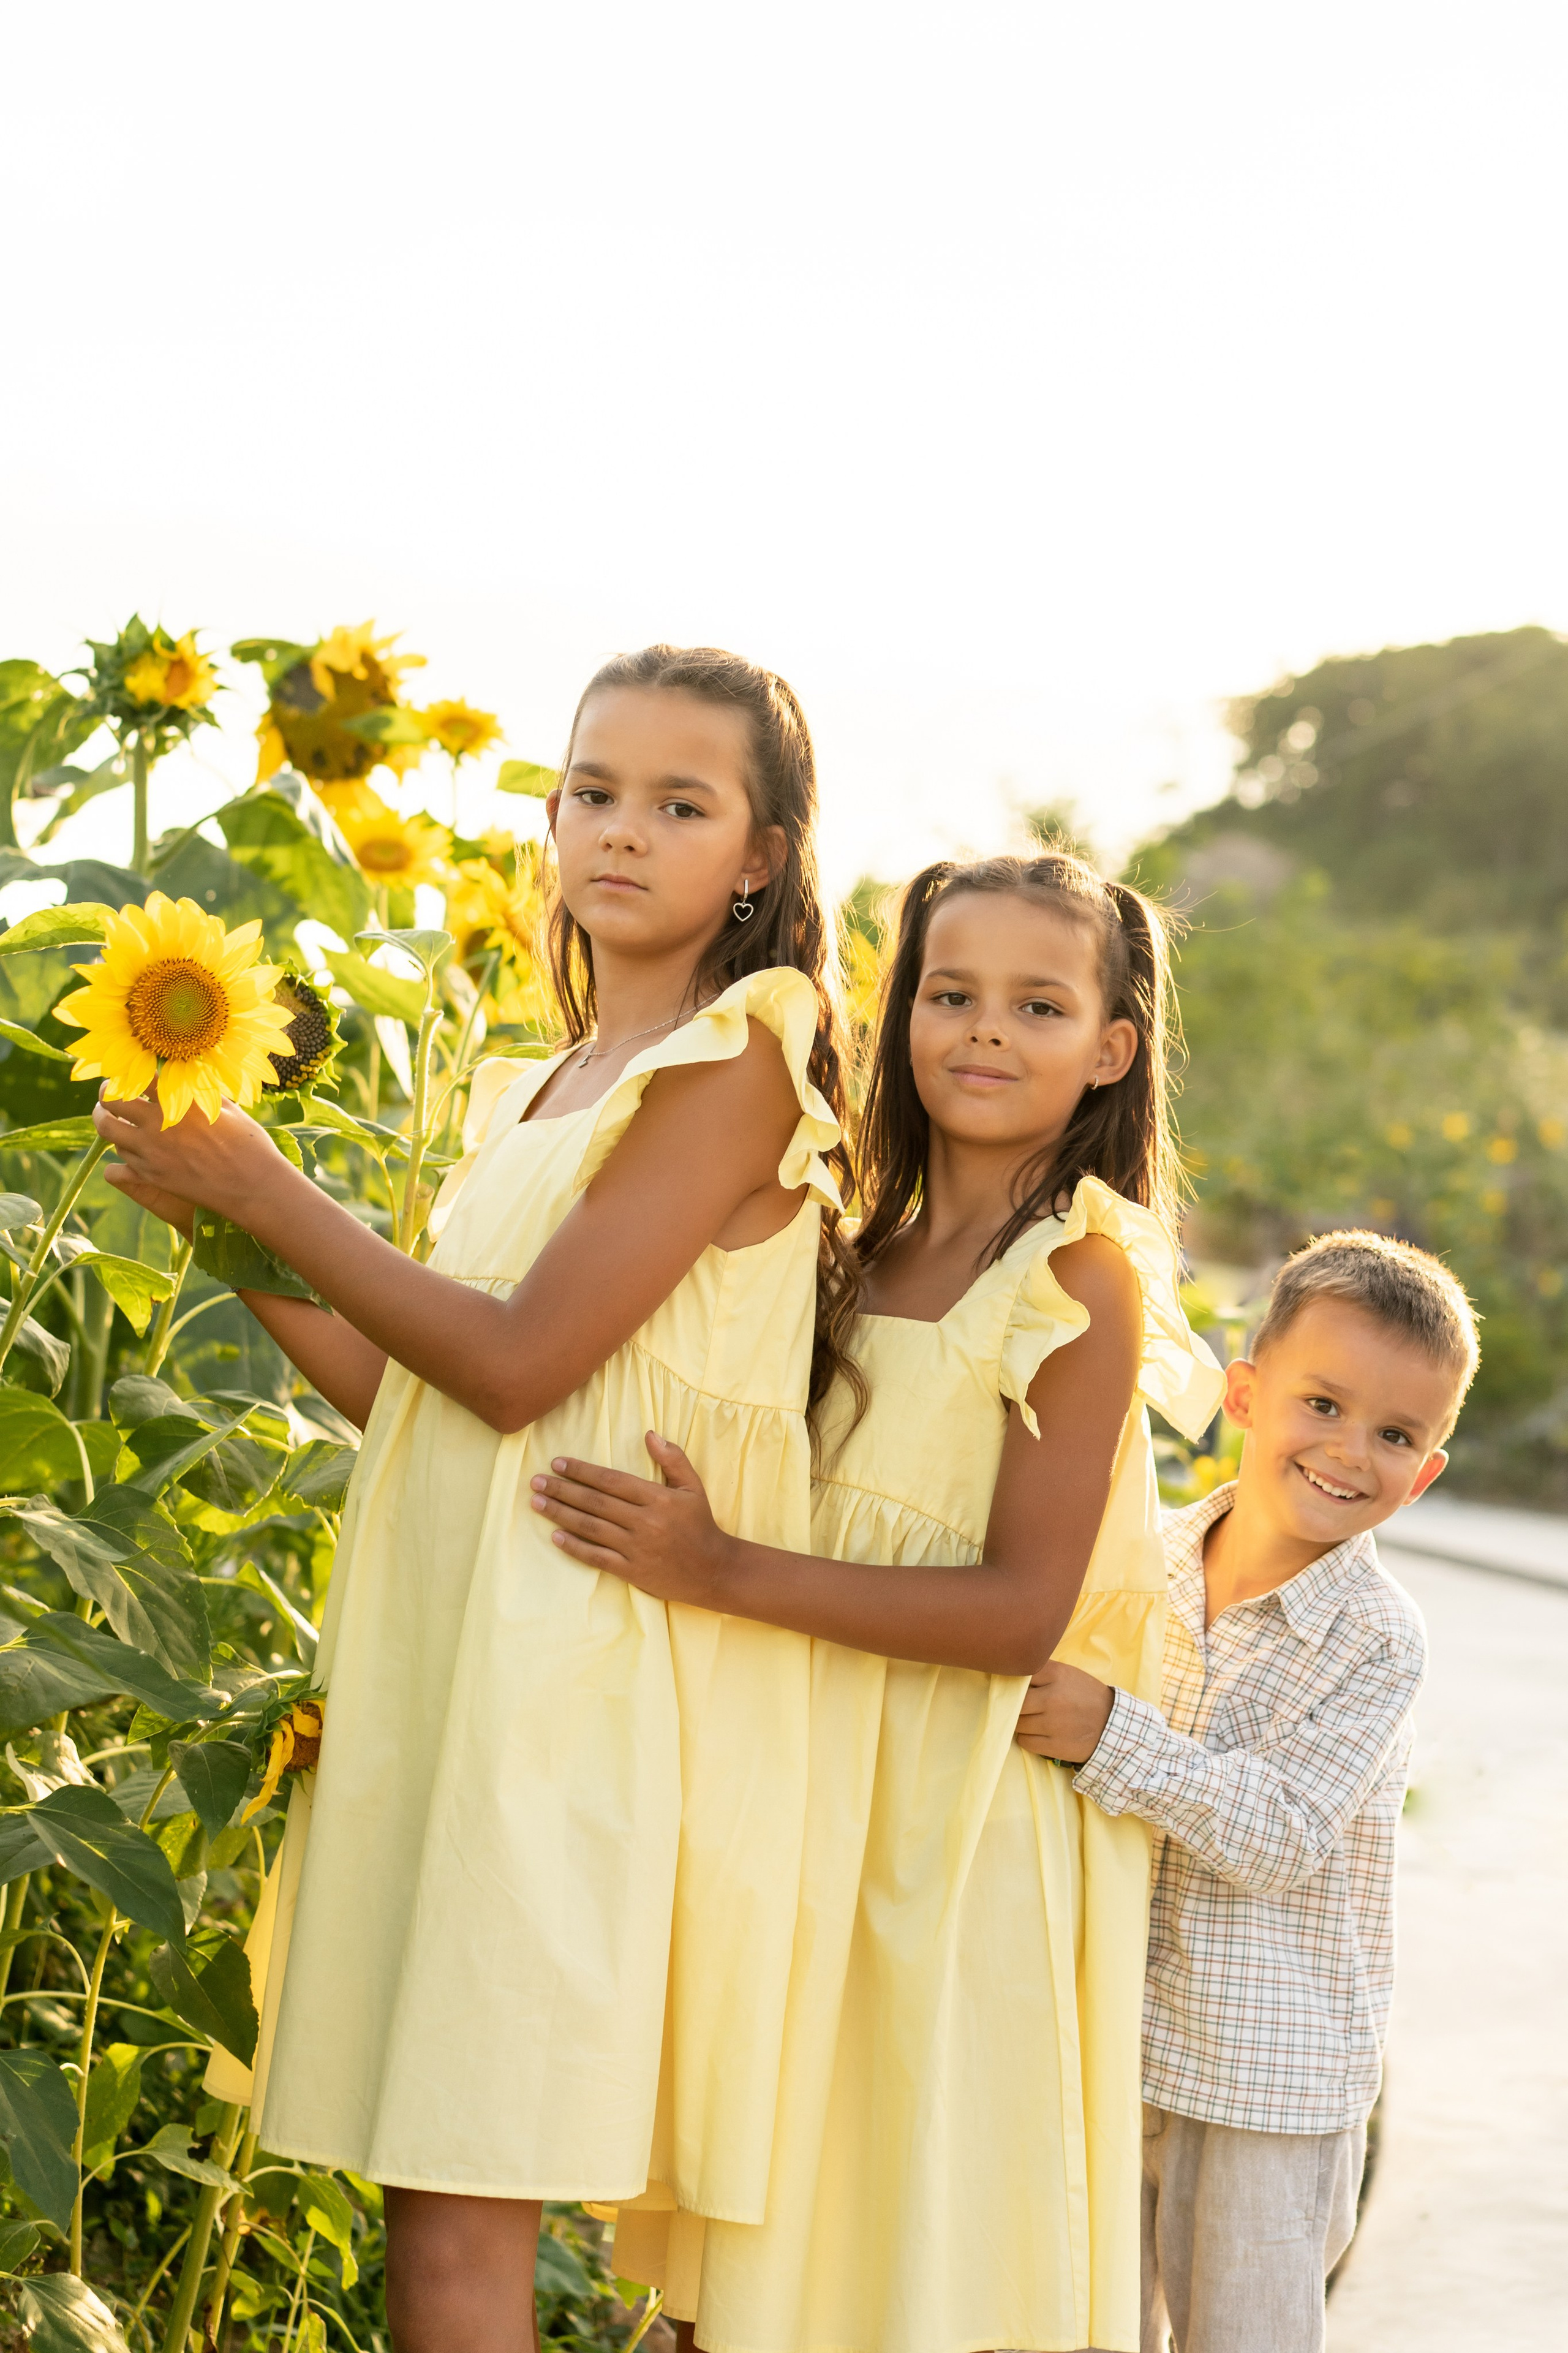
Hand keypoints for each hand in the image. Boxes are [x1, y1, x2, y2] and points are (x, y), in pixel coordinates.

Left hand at [93, 1088, 286, 1227]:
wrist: (253, 1186)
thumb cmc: (249, 1143)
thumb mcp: (227, 1108)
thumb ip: (201, 1092)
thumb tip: (189, 1078)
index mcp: (179, 1100)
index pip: (136, 1076)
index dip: (128, 1072)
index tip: (128, 1074)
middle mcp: (158, 1123)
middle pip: (111, 1100)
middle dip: (106, 1094)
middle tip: (109, 1095)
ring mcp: (151, 1151)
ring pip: (106, 1130)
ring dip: (104, 1121)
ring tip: (108, 1119)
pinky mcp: (151, 1176)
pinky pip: (119, 1160)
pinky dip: (121, 1150)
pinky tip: (130, 1148)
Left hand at [529, 1434, 734, 1606]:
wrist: (713, 1570)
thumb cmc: (701, 1524)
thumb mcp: (693, 1487)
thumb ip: (673, 1458)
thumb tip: (649, 1433)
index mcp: (658, 1498)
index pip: (611, 1481)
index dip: (582, 1471)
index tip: (557, 1463)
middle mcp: (645, 1522)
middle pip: (595, 1502)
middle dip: (562, 1490)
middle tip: (536, 1481)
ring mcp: (637, 1548)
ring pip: (591, 1528)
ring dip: (561, 1514)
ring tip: (537, 1503)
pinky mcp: (633, 1571)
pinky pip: (598, 1558)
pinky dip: (575, 1547)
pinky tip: (556, 1536)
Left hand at [1014, 1660, 1114, 1763]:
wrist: (1113, 1725)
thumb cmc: (1086, 1696)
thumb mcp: (1068, 1674)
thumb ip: (1043, 1670)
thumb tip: (1013, 1669)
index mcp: (1057, 1675)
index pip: (1021, 1674)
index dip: (1014, 1681)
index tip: (1013, 1686)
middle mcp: (1052, 1698)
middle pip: (1015, 1703)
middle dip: (1017, 1706)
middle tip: (1024, 1707)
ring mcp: (1053, 1724)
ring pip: (1018, 1724)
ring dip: (1022, 1723)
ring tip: (1034, 1721)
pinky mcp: (1055, 1746)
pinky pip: (1025, 1742)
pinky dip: (1027, 1738)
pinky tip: (1038, 1734)